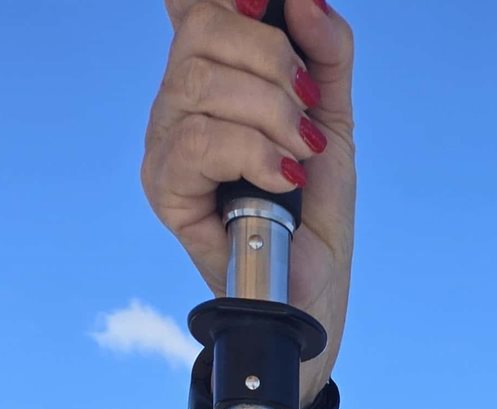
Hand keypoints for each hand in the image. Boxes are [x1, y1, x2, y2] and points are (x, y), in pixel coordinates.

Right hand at [144, 0, 355, 386]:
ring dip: (271, 114)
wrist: (312, 293)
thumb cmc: (314, 212)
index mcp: (211, 73)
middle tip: (307, 111)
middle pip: (203, 28)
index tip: (266, 5)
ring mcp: (164, 143)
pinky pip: (199, 141)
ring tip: (299, 156)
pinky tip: (281, 180)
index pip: (194, 5)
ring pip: (202, 83)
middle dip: (273, 60)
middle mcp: (178, 101)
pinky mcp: (163, 187)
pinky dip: (253, 153)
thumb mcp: (332, 120)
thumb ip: (326, 53)